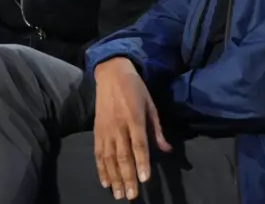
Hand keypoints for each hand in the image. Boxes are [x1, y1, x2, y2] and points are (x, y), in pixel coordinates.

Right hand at [93, 57, 171, 200]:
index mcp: (134, 118)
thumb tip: (167, 149)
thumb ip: (157, 129)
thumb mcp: (151, 104)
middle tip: (131, 196)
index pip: (139, 144)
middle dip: (127, 177)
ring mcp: (106, 128)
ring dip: (114, 177)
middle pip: (123, 155)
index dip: (141, 162)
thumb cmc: (135, 88)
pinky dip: (100, 167)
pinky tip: (104, 181)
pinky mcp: (97, 130)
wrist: (110, 73)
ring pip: (109, 157)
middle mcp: (119, 125)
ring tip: (118, 194)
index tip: (144, 179)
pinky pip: (98, 152)